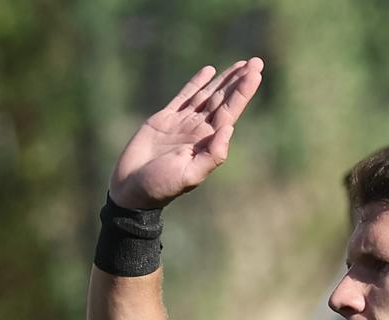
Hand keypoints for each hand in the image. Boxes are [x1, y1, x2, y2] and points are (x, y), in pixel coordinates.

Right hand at [108, 58, 264, 210]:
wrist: (132, 189)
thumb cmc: (161, 186)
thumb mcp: (190, 175)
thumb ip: (212, 155)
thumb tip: (230, 128)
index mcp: (207, 142)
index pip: (230, 111)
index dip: (244, 92)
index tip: (256, 72)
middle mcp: (198, 130)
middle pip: (223, 100)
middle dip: (239, 81)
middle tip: (256, 62)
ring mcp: (182, 123)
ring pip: (207, 95)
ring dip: (224, 80)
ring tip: (240, 64)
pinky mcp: (164, 119)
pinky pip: (184, 96)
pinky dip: (196, 83)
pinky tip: (209, 71)